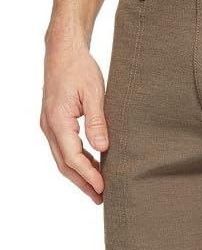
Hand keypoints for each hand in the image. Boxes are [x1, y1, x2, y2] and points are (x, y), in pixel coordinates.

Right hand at [41, 31, 108, 203]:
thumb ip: (98, 122)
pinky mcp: (54, 122)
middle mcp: (49, 125)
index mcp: (58, 120)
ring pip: (63, 158)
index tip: (103, 187)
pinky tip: (92, 167)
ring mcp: (49, 125)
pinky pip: (64, 148)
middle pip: (65, 164)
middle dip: (83, 183)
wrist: (63, 50)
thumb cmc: (79, 67)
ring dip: (80, 175)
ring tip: (98, 189)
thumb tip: (102, 148)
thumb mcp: (95, 93)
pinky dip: (77, 161)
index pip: (73, 157)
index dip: (88, 175)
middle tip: (101, 198)